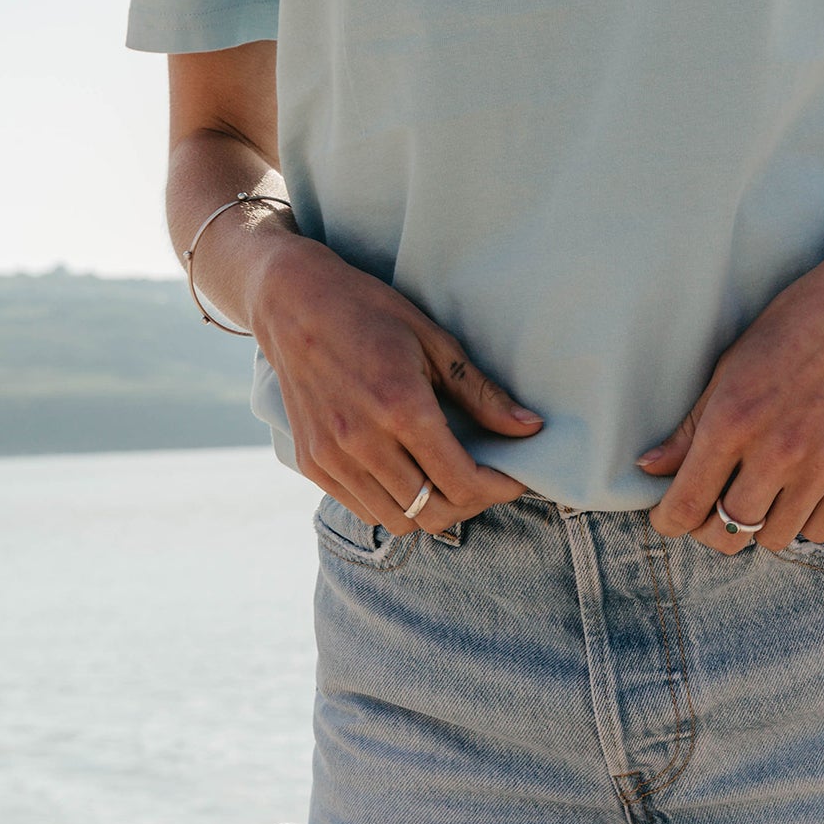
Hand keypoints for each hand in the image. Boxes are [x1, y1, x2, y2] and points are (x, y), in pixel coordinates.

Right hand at [252, 236, 541, 535]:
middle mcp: (362, 441)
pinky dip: (395, 503)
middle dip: (472, 503)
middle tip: (487, 479)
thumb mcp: (434, 341)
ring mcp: (331, 457)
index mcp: (401, 407)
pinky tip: (409, 472)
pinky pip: (364, 509)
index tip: (516, 477)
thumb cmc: (370, 312)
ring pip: (400, 521)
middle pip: (434, 512)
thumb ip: (482, 393)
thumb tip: (530, 427)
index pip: (462, 481)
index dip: (499, 488)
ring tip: (449, 478)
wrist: (293, 302)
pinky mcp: (311, 463)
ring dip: (433, 509)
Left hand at [635, 243, 823, 554]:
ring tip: (761, 496)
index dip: (669, 521)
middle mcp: (776, 451)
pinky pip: (820, 530)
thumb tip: (647, 469)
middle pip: (727, 533)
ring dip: (759, 525)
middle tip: (713, 510)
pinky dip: (804, 519)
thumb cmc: (792, 329)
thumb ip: (691, 427)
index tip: (669, 518)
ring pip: (773, 539)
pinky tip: (800, 492)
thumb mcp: (730, 368)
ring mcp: (823, 467)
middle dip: (710, 530)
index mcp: (733, 420)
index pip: (687, 505)